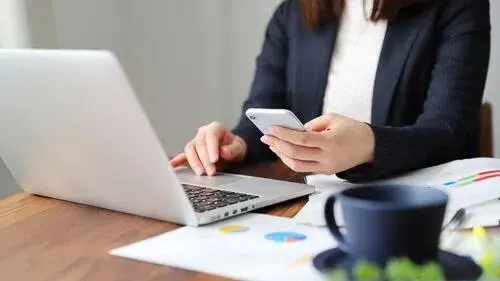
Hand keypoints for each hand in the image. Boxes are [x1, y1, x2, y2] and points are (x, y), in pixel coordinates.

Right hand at [170, 122, 246, 175]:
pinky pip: (183, 155)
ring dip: (194, 162)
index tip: (215, 160)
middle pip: (199, 144)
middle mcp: (203, 133)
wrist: (232, 150)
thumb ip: (234, 149)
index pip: (211, 136)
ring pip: (190, 149)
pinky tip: (172, 165)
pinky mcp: (192, 152)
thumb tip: (224, 151)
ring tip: (201, 173)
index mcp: (215, 128)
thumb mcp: (240, 147)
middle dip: (204, 160)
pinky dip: (177, 160)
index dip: (211, 148)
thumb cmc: (234, 146)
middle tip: (211, 172)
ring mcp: (196, 142)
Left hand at [260, 114, 374, 174]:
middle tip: (266, 136)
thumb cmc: (353, 130)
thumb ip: (312, 125)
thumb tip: (293, 130)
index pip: (302, 140)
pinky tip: (283, 151)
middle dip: (278, 144)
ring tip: (272, 144)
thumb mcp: (334, 119)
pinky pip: (303, 168)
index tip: (271, 128)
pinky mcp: (325, 171)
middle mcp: (327, 157)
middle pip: (296, 154)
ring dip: (281, 155)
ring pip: (296, 165)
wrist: (371, 147)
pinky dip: (290, 160)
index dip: (284, 134)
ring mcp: (326, 167)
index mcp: (330, 142)